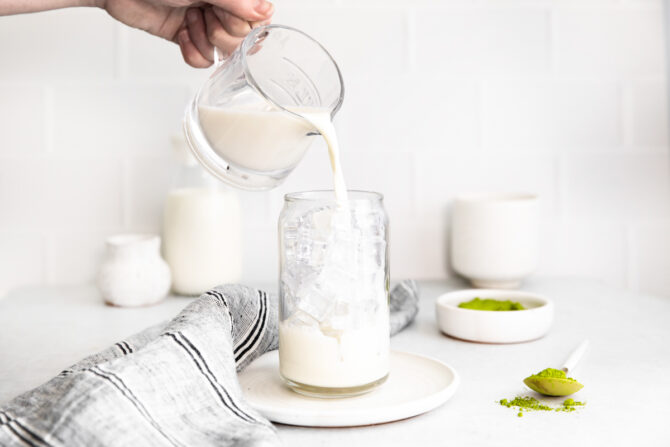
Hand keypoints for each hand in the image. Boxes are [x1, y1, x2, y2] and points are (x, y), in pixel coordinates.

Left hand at [100, 0, 273, 66]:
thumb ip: (236, 0)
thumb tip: (265, 9)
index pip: (258, 20)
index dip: (241, 24)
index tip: (223, 12)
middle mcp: (222, 6)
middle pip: (242, 41)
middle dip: (219, 33)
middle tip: (202, 14)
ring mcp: (205, 22)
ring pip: (223, 54)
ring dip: (202, 42)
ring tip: (188, 20)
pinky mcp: (188, 38)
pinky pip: (204, 61)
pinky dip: (191, 53)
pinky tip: (181, 35)